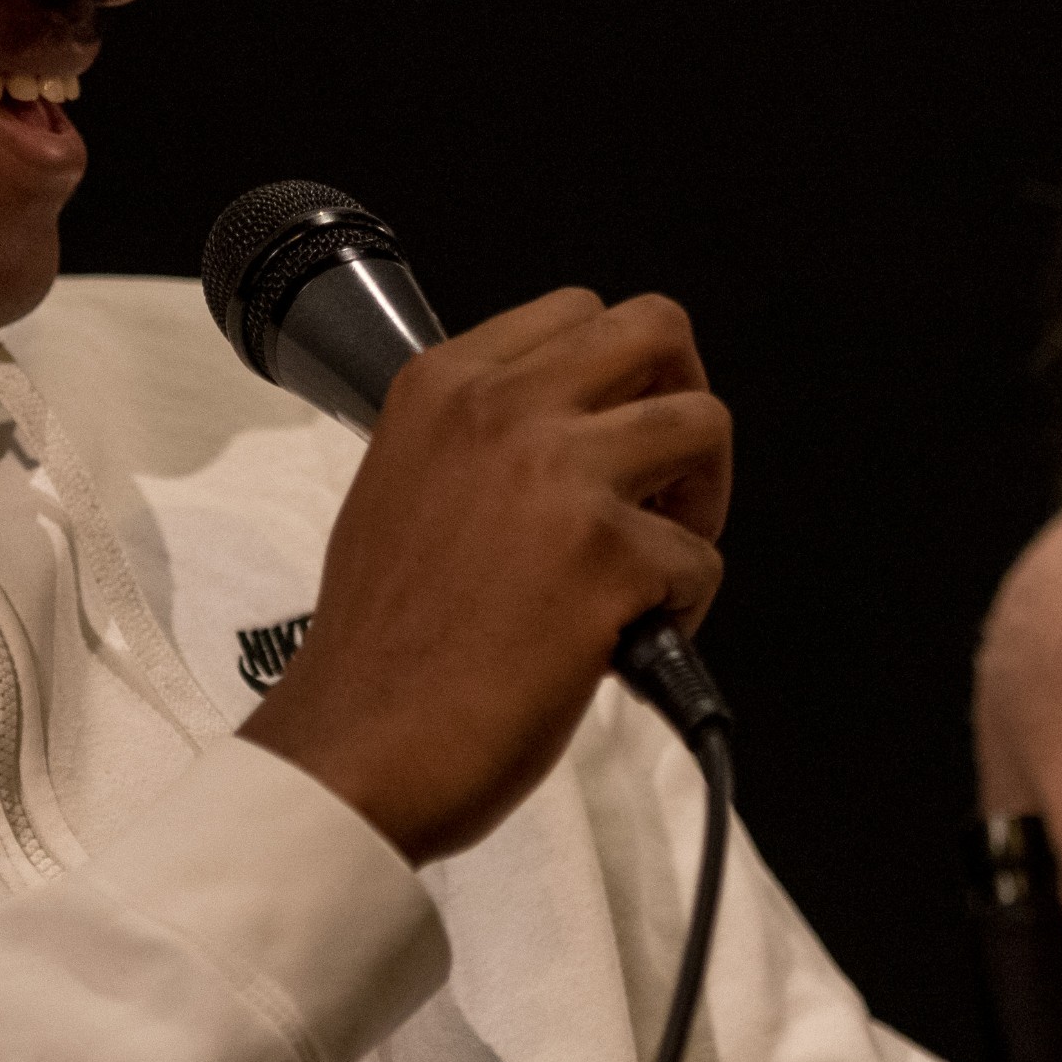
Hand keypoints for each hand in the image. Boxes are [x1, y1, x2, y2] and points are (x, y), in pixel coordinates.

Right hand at [239, 289, 731, 861]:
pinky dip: (684, 609)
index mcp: (443, 385)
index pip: (579, 313)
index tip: (612, 441)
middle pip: (658, 330)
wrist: (356, 749)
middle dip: (681, 404)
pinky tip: (622, 645)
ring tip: (652, 569)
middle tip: (665, 486)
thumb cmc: (380, 647)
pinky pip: (703, 558)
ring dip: (700, 502)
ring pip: (705, 424)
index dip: (620, 378)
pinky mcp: (607, 556)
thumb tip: (580, 434)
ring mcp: (559, 475)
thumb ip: (481, 440)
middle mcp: (500, 408)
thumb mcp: (402, 486)